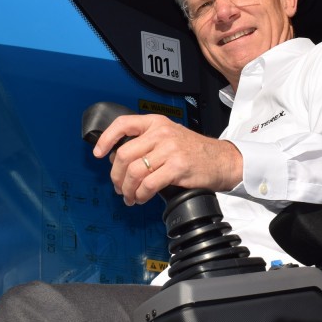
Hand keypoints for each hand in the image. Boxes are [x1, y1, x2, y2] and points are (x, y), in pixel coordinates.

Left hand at [92, 114, 242, 204]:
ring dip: (127, 189)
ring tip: (130, 197)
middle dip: (116, 175)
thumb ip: (148, 142)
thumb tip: (119, 159)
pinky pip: (148, 184)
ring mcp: (169, 149)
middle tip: (118, 187)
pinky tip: (141, 198)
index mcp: (157, 123)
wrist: (223, 161)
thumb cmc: (196, 152)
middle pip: (123, 154)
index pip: (123, 124)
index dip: (106, 139)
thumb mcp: (171, 137)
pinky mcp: (176, 167)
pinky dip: (140, 194)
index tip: (98, 153)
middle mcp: (161, 133)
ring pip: (133, 171)